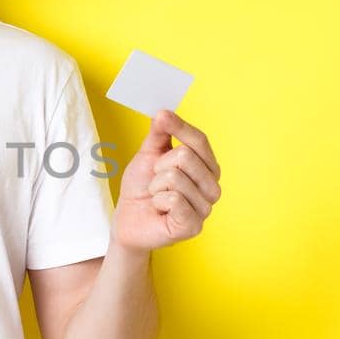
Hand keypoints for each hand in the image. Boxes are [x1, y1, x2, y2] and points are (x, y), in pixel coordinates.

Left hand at [113, 109, 221, 253]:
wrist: (128, 220)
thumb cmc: (142, 188)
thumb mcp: (148, 155)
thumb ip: (159, 133)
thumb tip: (164, 112)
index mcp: (206, 167)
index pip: (200, 141)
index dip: (180, 127)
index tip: (162, 117)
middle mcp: (212, 187)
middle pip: (186, 156)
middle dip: (159, 166)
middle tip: (155, 180)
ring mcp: (205, 208)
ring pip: (175, 177)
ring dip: (155, 186)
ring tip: (156, 196)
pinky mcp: (193, 226)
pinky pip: (173, 199)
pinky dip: (158, 201)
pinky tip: (160, 209)